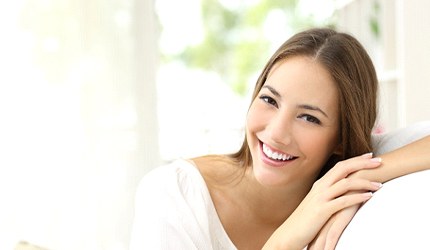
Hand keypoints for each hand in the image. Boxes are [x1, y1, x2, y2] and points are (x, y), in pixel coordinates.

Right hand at [263, 153, 381, 249]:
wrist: (290, 233)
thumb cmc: (306, 220)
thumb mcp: (317, 203)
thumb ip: (329, 195)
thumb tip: (344, 192)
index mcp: (320, 184)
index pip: (340, 166)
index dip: (356, 160)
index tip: (370, 156)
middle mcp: (320, 187)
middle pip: (344, 168)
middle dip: (363, 163)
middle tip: (379, 161)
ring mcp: (321, 198)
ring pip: (346, 183)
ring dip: (365, 182)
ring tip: (379, 184)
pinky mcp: (322, 210)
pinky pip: (343, 201)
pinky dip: (358, 197)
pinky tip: (370, 197)